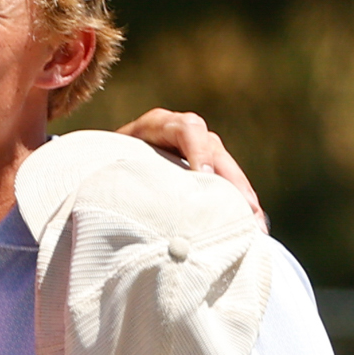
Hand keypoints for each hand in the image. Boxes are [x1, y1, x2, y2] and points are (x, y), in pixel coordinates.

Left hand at [114, 108, 263, 221]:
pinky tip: (252, 229)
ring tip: (256, 227)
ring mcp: (196, 149)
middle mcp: (182, 133)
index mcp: (156, 125)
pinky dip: (239, 205)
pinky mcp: (203, 168)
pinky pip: (227, 184)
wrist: (99, 165)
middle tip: (246, 211)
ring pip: (226, 168)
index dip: (199, 152)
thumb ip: (115, 177)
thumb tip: (120, 206)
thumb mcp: (103, 165)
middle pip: (214, 150)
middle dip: (233, 181)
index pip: (187, 129)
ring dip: (243, 196)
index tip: (206, 178)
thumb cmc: (97, 168)